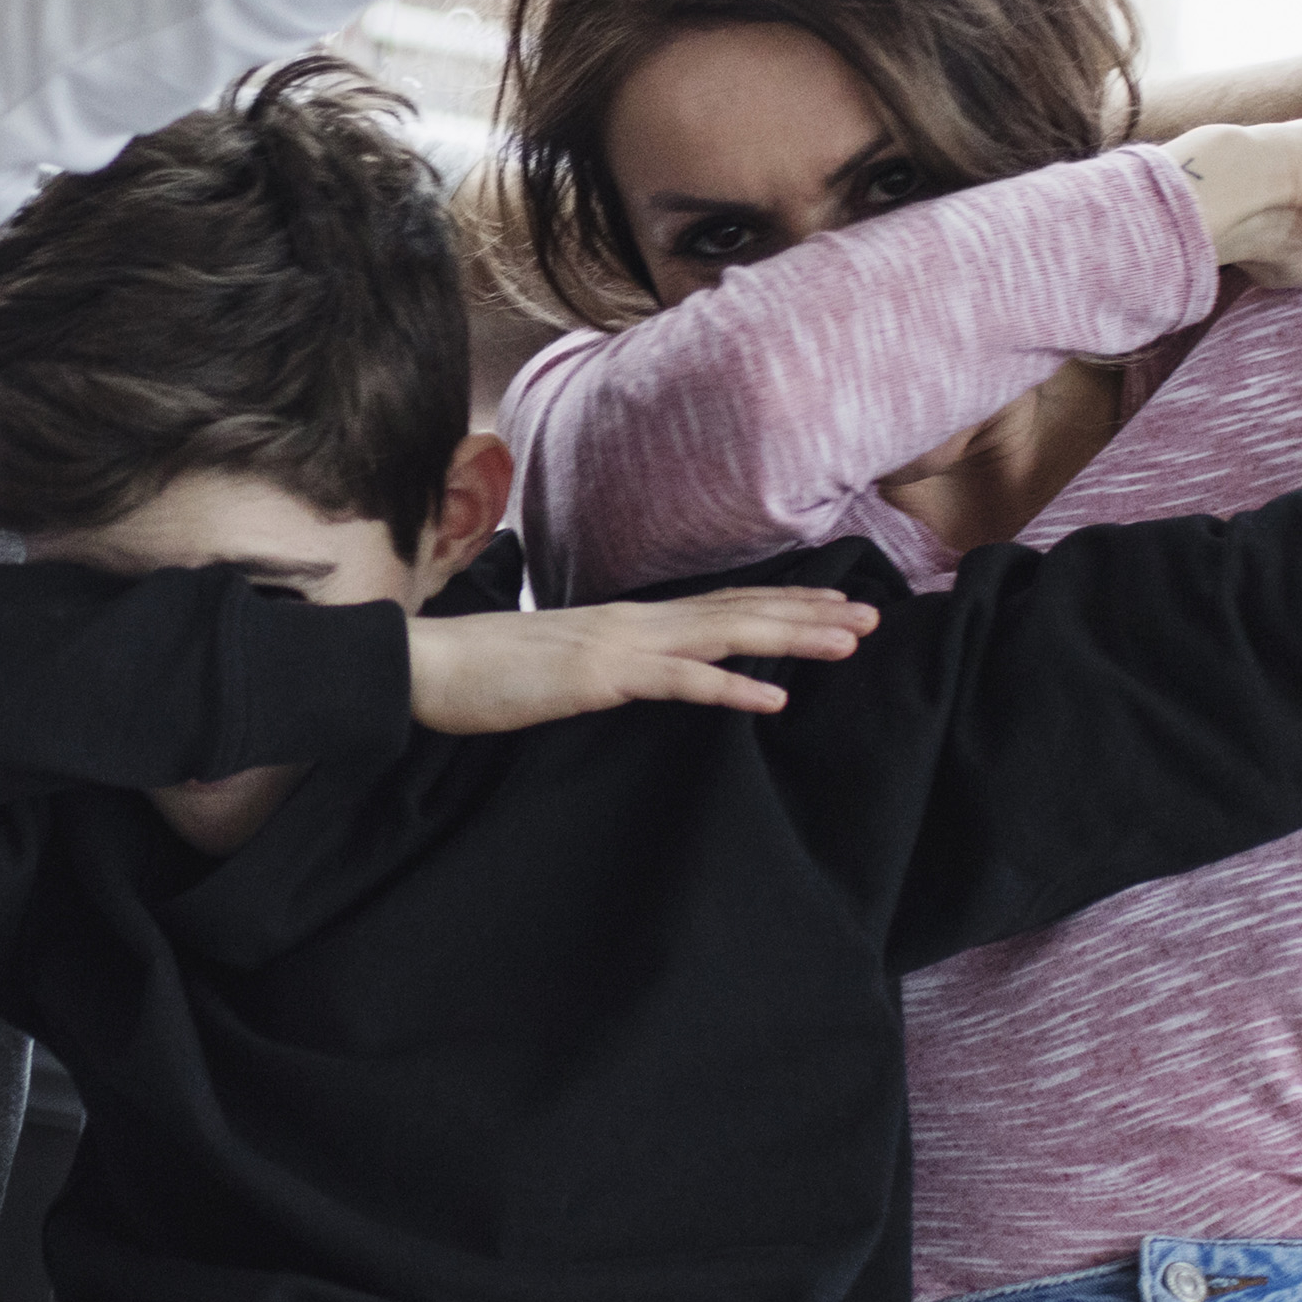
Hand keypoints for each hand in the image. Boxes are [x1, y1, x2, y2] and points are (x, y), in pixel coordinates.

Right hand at [404, 583, 878, 732]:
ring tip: (850, 641)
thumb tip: (639, 670)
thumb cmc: (485, 671)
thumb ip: (609, 662)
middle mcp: (635, 620)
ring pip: (725, 634)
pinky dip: (732, 688)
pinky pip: (679, 682)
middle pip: (739, 610)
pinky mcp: (601, 677)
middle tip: (875, 614)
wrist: (425, 665)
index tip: (836, 603)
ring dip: (792, 636)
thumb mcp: (563, 663)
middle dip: (810, 611)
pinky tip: (776, 699)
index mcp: (629, 619)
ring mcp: (621, 644)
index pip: (720, 604)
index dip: (782, 602)